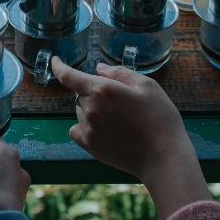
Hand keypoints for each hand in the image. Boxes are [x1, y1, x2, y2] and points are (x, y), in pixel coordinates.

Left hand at [51, 57, 210, 219]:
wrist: (164, 157)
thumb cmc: (160, 119)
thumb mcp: (147, 86)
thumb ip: (119, 73)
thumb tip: (99, 70)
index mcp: (102, 90)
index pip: (68, 76)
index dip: (59, 66)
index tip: (55, 61)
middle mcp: (90, 109)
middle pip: (81, 94)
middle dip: (94, 93)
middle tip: (120, 102)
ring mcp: (89, 130)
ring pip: (81, 112)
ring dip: (92, 110)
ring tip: (120, 119)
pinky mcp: (91, 147)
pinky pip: (77, 130)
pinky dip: (85, 126)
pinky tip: (104, 130)